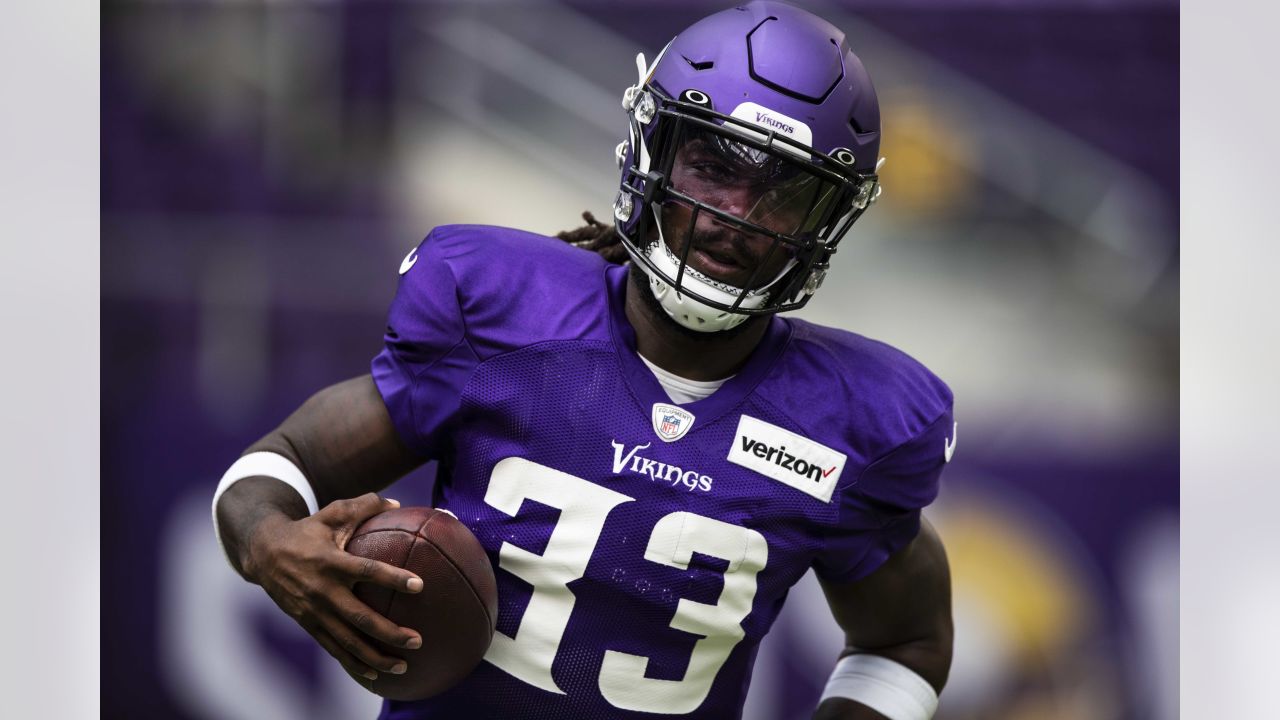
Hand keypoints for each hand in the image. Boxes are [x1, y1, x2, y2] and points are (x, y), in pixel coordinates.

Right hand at [243, 493, 425, 685]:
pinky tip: (375, 675)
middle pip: (360, 617)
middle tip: (418, 640)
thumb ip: (364, 505)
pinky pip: (333, 648)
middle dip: (390, 632)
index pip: (367, 570)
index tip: (419, 585)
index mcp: (331, 561)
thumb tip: (398, 504)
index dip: (393, 577)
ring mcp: (314, 612)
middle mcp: (322, 590)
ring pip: (348, 641)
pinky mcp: (308, 625)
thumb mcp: (331, 513)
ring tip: (404, 666)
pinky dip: (354, 664)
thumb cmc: (307, 530)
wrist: (263, 554)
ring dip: (376, 657)